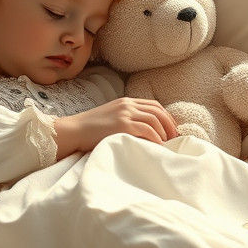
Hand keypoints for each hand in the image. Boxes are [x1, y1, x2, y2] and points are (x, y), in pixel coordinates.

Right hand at [54, 98, 177, 158]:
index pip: (153, 105)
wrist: (73, 131)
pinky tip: (159, 146)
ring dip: (164, 132)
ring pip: (155, 119)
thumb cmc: (89, 130)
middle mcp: (127, 105)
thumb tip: (143, 132)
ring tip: (167, 144)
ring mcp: (125, 114)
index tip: (171, 129)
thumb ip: (125, 119)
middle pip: (157, 111)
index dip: (166, 116)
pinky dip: (156, 138)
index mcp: (125, 101)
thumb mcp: (110, 118)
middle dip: (169, 124)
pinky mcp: (122, 125)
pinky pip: (147, 130)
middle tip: (174, 138)